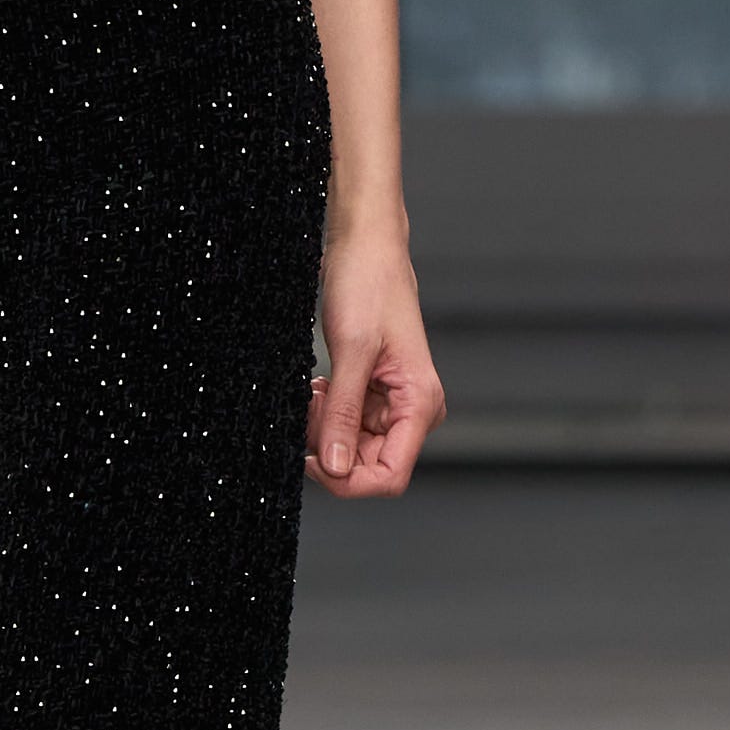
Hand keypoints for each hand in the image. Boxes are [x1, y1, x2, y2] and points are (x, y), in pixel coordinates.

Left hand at [305, 246, 442, 498]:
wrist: (365, 249)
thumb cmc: (369, 285)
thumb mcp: (351, 351)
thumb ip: (342, 414)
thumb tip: (334, 467)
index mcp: (420, 404)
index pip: (389, 477)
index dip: (348, 480)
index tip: (312, 460)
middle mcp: (411, 411)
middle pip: (367, 466)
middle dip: (329, 446)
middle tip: (310, 407)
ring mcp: (391, 405)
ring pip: (350, 448)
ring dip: (323, 428)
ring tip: (314, 390)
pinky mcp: (371, 395)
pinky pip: (343, 424)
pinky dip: (323, 414)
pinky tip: (318, 387)